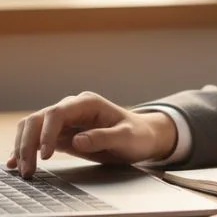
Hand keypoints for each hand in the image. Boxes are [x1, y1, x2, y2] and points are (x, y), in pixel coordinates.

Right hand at [6, 92, 176, 177]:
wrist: (143, 138)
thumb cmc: (138, 135)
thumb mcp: (126, 137)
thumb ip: (103, 137)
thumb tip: (77, 140)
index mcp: (88, 103)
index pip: (57, 112)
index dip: (47, 133)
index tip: (47, 156)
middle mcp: (73, 108)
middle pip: (38, 119)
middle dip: (28, 143)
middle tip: (29, 170)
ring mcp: (66, 121)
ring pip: (32, 128)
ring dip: (23, 147)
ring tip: (23, 170)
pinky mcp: (62, 135)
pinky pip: (38, 139)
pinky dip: (25, 150)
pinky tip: (15, 163)